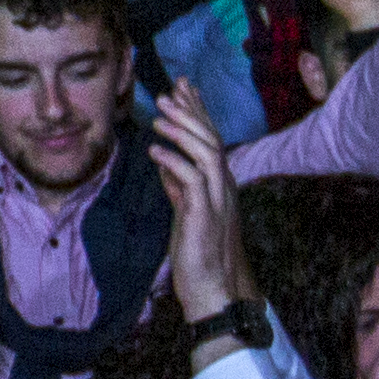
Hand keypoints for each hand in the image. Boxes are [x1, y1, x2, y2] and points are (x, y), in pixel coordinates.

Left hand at [148, 86, 249, 323]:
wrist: (214, 289)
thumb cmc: (199, 253)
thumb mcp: (186, 213)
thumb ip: (178, 187)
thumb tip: (164, 163)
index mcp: (220, 185)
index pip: (210, 139)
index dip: (198, 112)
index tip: (183, 88)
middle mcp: (224, 187)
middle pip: (212, 139)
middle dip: (191, 112)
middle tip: (170, 91)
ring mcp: (218, 200)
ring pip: (207, 153)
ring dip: (183, 131)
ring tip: (159, 114)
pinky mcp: (205, 215)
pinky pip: (192, 180)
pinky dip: (173, 163)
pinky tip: (154, 152)